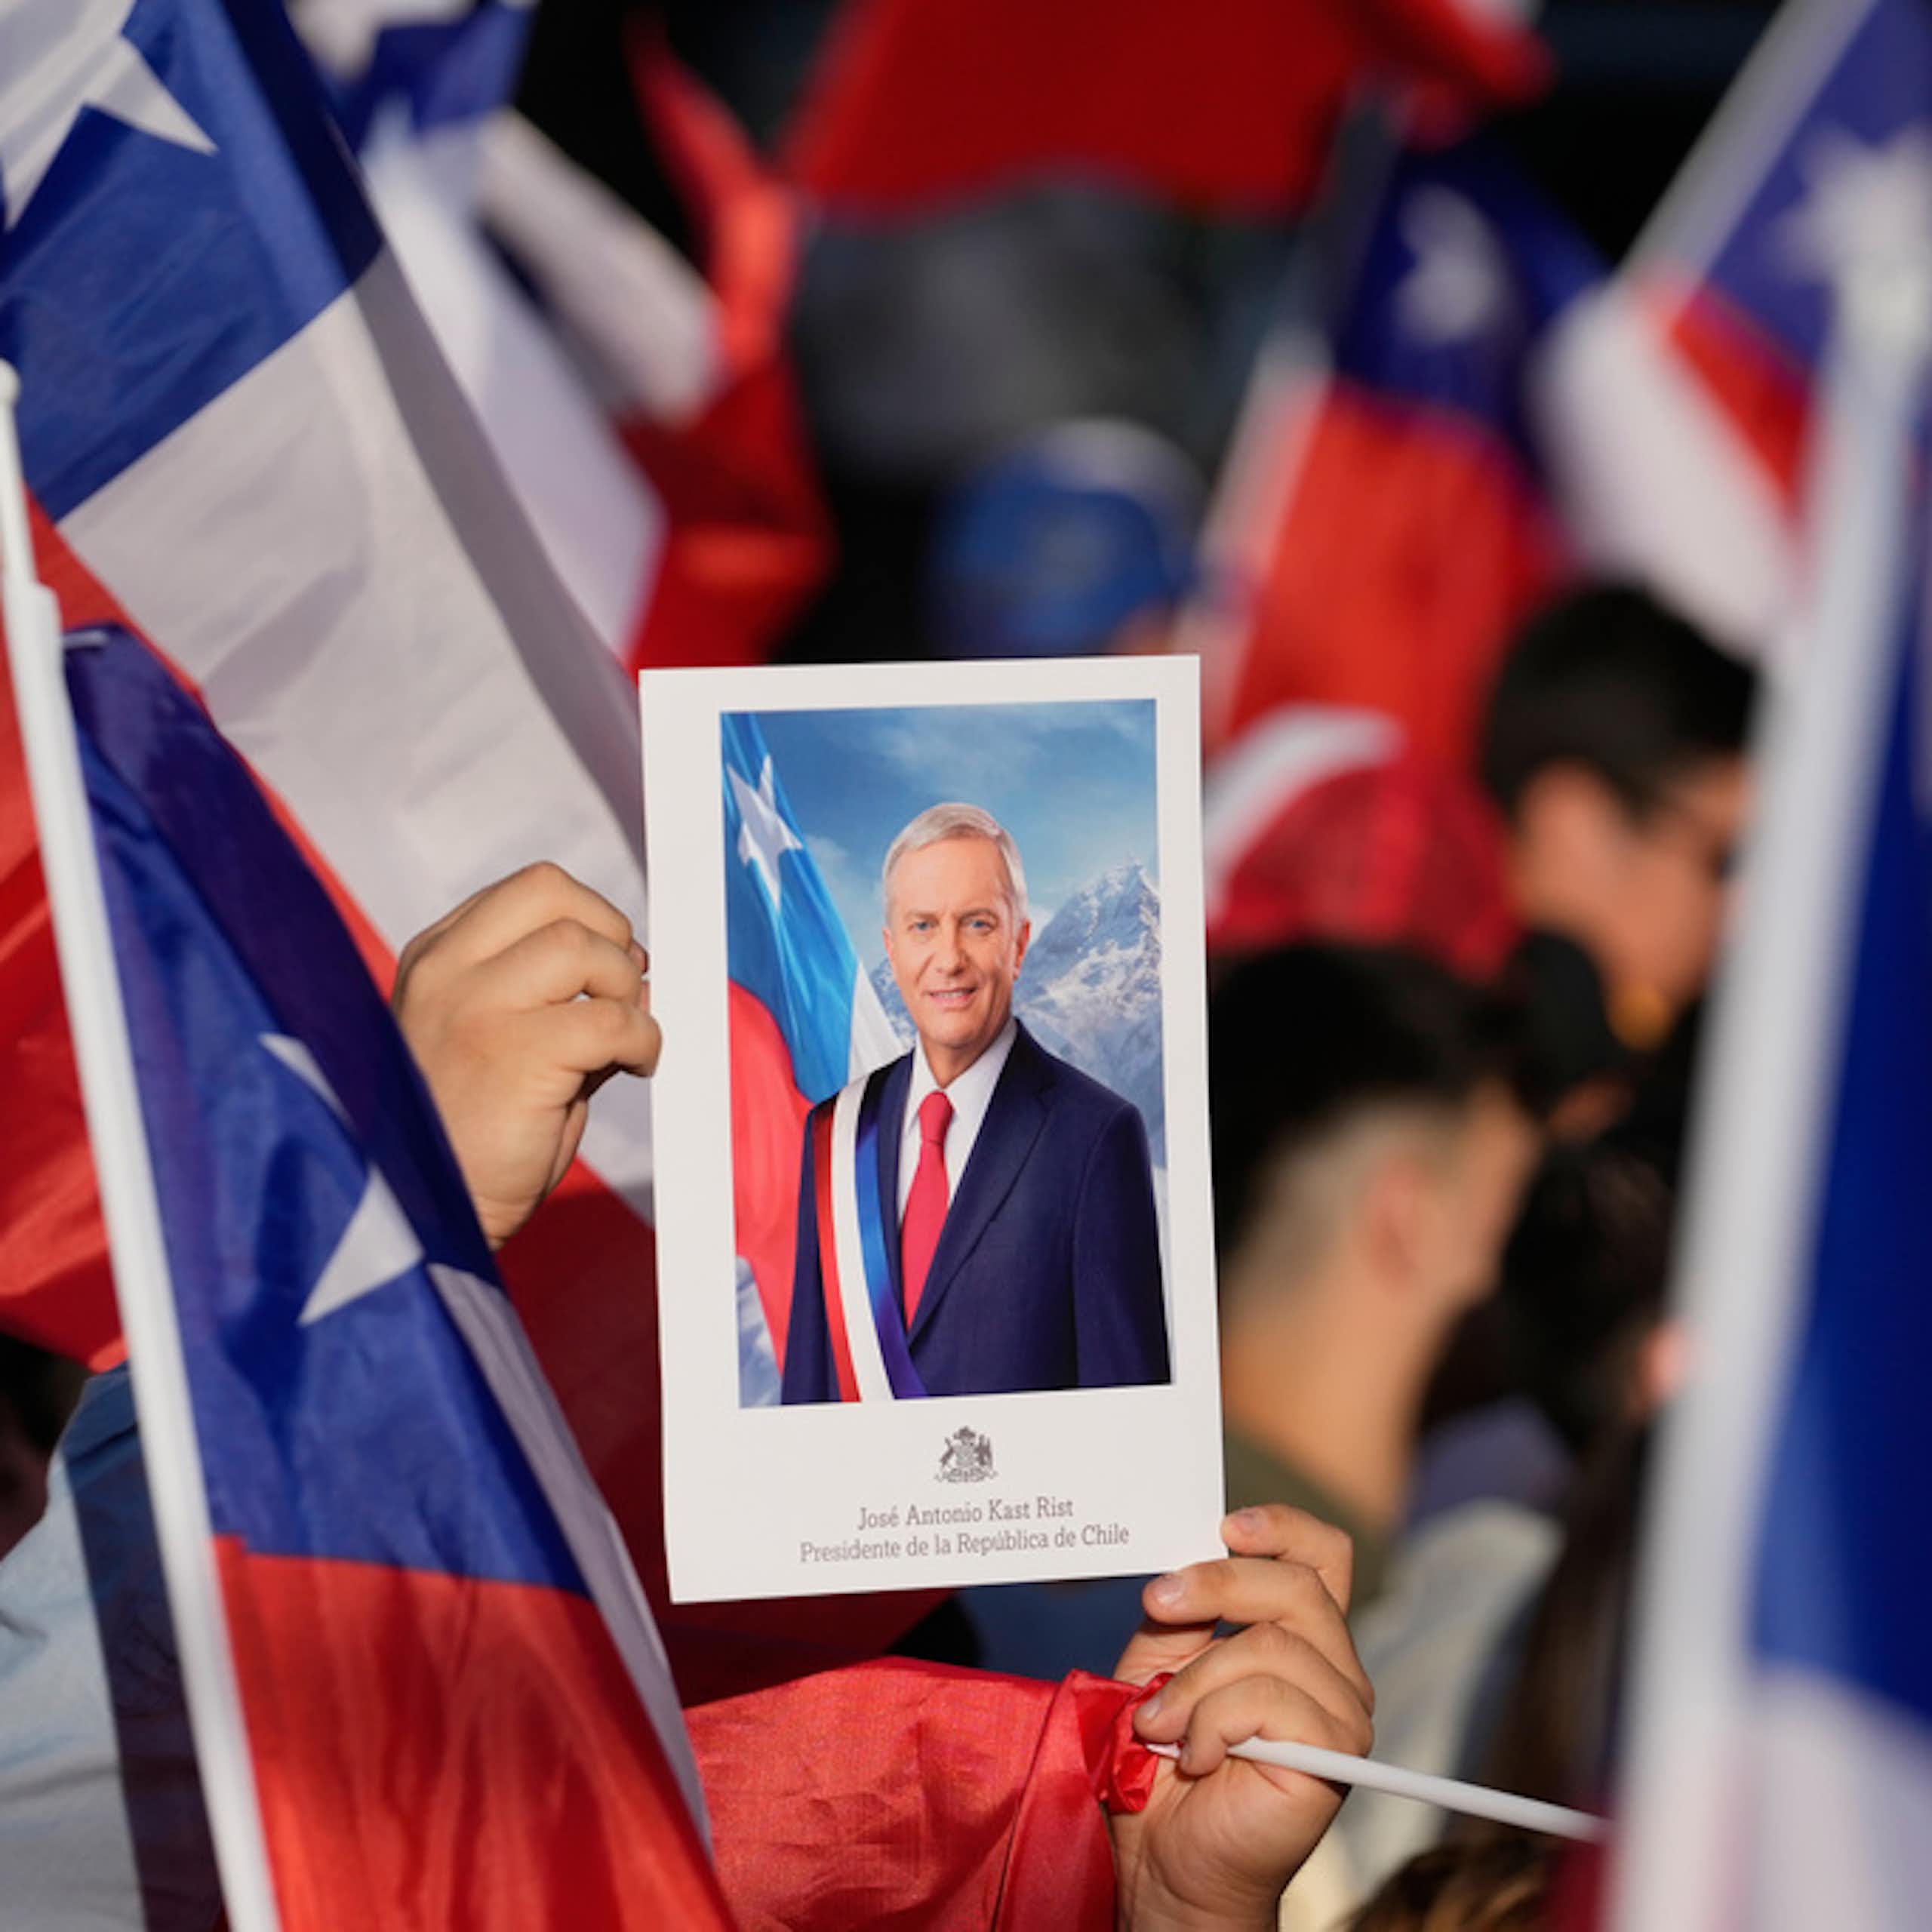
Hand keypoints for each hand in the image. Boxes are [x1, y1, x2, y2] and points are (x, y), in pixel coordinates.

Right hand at [391, 863, 659, 1247]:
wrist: (426, 1217)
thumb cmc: (468, 1136)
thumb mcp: (498, 1041)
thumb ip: (552, 997)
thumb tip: (638, 968)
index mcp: (436, 960)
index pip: (530, 891)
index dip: (589, 917)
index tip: (607, 965)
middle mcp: (447, 972)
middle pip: (553, 892)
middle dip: (610, 934)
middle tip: (620, 993)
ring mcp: (475, 1008)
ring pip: (583, 946)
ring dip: (626, 989)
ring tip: (624, 1038)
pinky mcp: (514, 1055)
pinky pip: (610, 1019)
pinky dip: (642, 1039)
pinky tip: (634, 1067)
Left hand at [1109, 1506, 1374, 1931]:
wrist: (1165, 1857)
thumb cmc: (1160, 1756)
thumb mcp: (1161, 1658)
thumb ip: (1181, 1608)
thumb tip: (1184, 1560)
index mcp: (1300, 1634)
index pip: (1325, 1554)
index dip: (1283, 1527)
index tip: (1226, 1527)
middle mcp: (1334, 1668)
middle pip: (1298, 1586)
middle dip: (1216, 1584)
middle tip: (1156, 1606)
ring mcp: (1340, 1713)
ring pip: (1270, 1645)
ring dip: (1195, 1681)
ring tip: (1159, 1722)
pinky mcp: (1331, 1757)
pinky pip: (1266, 1700)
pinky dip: (1210, 1722)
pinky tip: (1193, 1755)